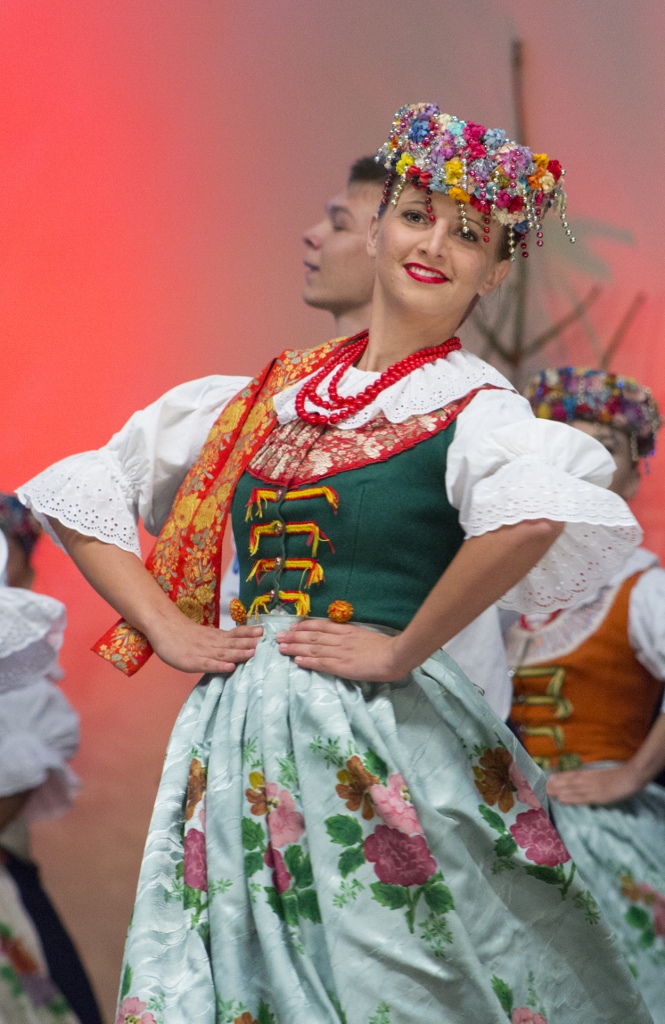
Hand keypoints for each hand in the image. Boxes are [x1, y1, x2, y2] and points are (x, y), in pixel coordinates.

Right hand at [148, 613, 262, 673]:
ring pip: (223, 652)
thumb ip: (221, 640)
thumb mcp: (206, 635)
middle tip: (266, 643)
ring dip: (238, 653)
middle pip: (233, 643)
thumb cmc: (185, 634)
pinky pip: (207, 664)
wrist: (163, 628)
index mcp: (216, 636)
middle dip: (249, 643)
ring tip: (253, 653)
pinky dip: (219, 665)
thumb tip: (240, 644)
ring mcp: (202, 651)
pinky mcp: (193, 661)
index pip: (235, 633)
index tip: (264, 631)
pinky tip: (230, 667)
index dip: (249, 632)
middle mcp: (212, 642)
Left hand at [275, 619, 406, 681]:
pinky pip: (321, 663)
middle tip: (278, 636)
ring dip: (296, 648)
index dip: (305, 626)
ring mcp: (340, 653)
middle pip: (312, 637)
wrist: (395, 655)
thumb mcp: (365, 635)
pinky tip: (297, 661)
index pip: (321, 626)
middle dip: (294, 636)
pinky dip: (308, 661)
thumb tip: (341, 636)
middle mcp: (340, 640)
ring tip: (281, 647)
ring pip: (313, 649)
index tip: (292, 626)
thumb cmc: (385, 647)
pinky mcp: (342, 666)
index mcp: (347, 631)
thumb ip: (351, 636)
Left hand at [546, 763, 645, 805]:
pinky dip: (570, 799)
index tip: (544, 780)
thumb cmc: (616, 775)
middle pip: (566, 783)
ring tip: (544, 794)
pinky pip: (581, 798)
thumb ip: (588, 777)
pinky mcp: (597, 797)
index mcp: (586, 773)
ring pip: (570, 790)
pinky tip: (561, 800)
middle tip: (538, 789)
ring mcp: (591, 788)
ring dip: (557, 791)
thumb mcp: (599, 774)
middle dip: (552, 786)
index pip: (568, 775)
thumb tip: (576, 779)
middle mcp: (586, 779)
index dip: (556, 778)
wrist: (630, 777)